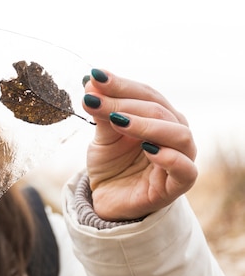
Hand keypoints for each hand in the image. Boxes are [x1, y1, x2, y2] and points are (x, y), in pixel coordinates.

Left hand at [82, 69, 196, 220]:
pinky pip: (185, 169)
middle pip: (159, 110)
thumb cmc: (112, 164)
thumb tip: (90, 81)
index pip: (146, 93)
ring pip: (178, 135)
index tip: (95, 76)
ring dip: (145, 124)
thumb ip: (102, 112)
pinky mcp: (178, 185)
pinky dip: (169, 157)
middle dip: (124, 103)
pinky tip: (147, 148)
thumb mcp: (103, 135)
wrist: (109, 199)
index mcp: (160, 116)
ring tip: (118, 121)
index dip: (121, 84)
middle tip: (94, 100)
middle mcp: (175, 133)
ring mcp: (181, 158)